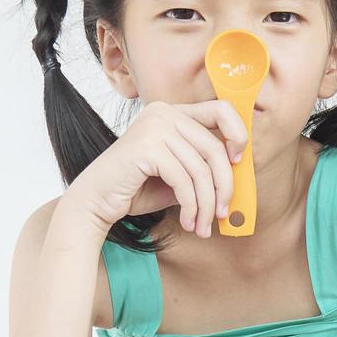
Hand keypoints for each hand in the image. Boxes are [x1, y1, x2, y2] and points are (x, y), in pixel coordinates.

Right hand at [61, 100, 250, 237]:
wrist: (96, 200)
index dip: (238, 134)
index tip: (238, 162)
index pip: (221, 110)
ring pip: (201, 169)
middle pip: (215, 148)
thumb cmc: (139, 188)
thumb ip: (204, 167)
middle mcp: (164, 112)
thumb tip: (240, 175)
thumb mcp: (180, 174)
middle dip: (224, 186)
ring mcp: (154, 127)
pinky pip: (184, 180)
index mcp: (173, 112)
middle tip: (222, 214)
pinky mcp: (147, 146)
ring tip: (203, 226)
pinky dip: (191, 206)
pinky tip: (189, 222)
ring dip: (206, 204)